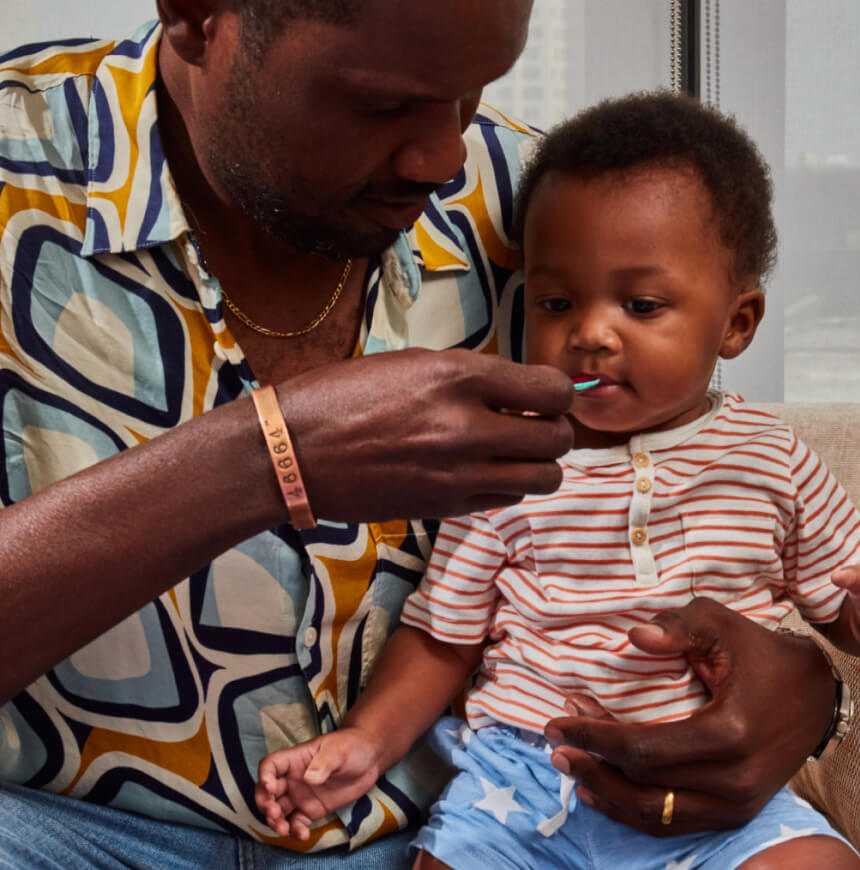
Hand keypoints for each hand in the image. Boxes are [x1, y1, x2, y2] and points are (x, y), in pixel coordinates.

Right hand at [255, 728, 385, 838]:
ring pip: (278, 810)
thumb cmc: (351, 746)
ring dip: (275, 821)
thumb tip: (309, 778)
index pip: (270, 766)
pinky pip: (297, 822)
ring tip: (283, 829)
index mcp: (294, 760)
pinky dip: (296, 830)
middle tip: (273, 813)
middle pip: (268, 791)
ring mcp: (300, 795)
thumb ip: (324, 764)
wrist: (369, 760)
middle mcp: (292, 779)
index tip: (270, 787)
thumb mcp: (339, 750)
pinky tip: (303, 835)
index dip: (264, 776)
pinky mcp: (311, 810)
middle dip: (265, 803)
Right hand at [275, 348, 573, 522]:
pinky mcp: (445, 507)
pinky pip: (506, 499)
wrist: (290, 452)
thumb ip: (466, 374)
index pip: (551, 389)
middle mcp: (467, 426)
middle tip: (537, 425)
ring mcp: (458, 473)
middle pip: (558, 438)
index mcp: (459, 376)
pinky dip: (508, 486)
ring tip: (516, 454)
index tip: (546, 395)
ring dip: (539, 464)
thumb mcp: (409, 362)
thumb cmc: (339, 397)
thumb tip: (511, 386)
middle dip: (556, 430)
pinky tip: (484, 472)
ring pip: (544, 478)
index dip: (558, 393)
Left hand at [542, 598, 835, 836]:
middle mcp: (735, 781)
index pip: (643, 748)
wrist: (819, 698)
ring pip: (654, 816)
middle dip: (591, 763)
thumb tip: (633, 637)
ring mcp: (737, 806)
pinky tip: (600, 793)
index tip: (558, 721)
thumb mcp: (725, 625)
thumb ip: (680, 626)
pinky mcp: (736, 817)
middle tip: (554, 743)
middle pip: (643, 786)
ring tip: (569, 767)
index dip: (594, 738)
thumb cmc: (764, 656)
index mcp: (730, 733)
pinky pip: (672, 826)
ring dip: (604, 794)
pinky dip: (631, 813)